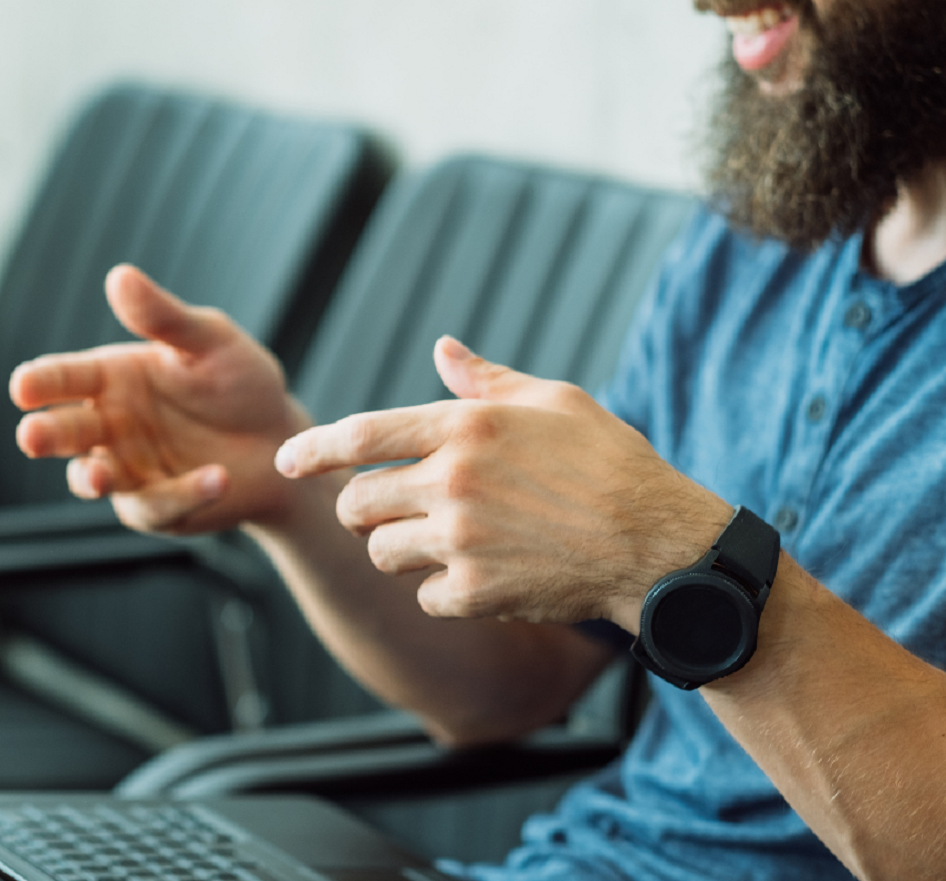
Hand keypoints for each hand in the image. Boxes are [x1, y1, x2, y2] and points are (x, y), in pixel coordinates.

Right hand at [10, 265, 308, 533]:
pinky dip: (184, 495)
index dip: (42, 382)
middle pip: (65, 432)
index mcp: (112, 378)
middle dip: (45, 434)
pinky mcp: (158, 508)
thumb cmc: (239, 383)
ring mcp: (128, 470)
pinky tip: (216, 478)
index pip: (66, 378)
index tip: (23, 386)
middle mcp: (110, 425)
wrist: (280, 440)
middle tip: (31, 436)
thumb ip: (165, 319)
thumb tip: (121, 276)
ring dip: (93, 477)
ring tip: (99, 476)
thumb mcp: (211, 342)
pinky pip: (158, 505)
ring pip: (94, 477)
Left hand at [274, 336, 729, 630]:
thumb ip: (485, 381)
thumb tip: (441, 350)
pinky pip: (423, 595)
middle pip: (357, 500)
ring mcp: (461, 540)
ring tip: (442, 542)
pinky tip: (480, 577)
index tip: (286, 460)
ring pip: (381, 551)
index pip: (360, 434)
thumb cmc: (611, 463)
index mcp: (465, 427)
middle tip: (385, 511)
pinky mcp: (476, 592)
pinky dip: (441, 591)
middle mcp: (453, 481)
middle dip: (361, 508)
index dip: (311, 450)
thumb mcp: (555, 402)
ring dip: (398, 549)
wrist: (659, 545)